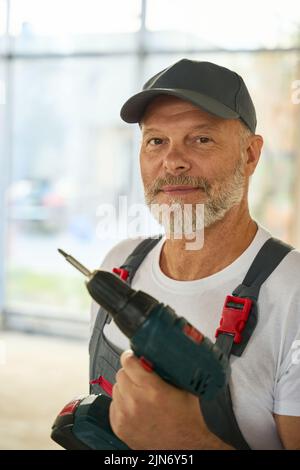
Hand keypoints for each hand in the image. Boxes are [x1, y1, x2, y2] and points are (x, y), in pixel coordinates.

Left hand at [109, 350, 230, 449]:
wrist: (185, 447)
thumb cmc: (188, 420)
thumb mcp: (185, 388)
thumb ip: (173, 369)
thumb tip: (169, 351)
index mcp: (153, 389)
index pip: (129, 362)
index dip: (132, 357)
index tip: (134, 357)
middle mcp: (136, 402)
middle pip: (121, 374)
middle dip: (131, 373)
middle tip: (141, 377)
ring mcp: (125, 415)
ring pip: (116, 388)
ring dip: (126, 388)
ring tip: (140, 394)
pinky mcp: (119, 427)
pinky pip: (114, 404)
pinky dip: (122, 403)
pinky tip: (135, 406)